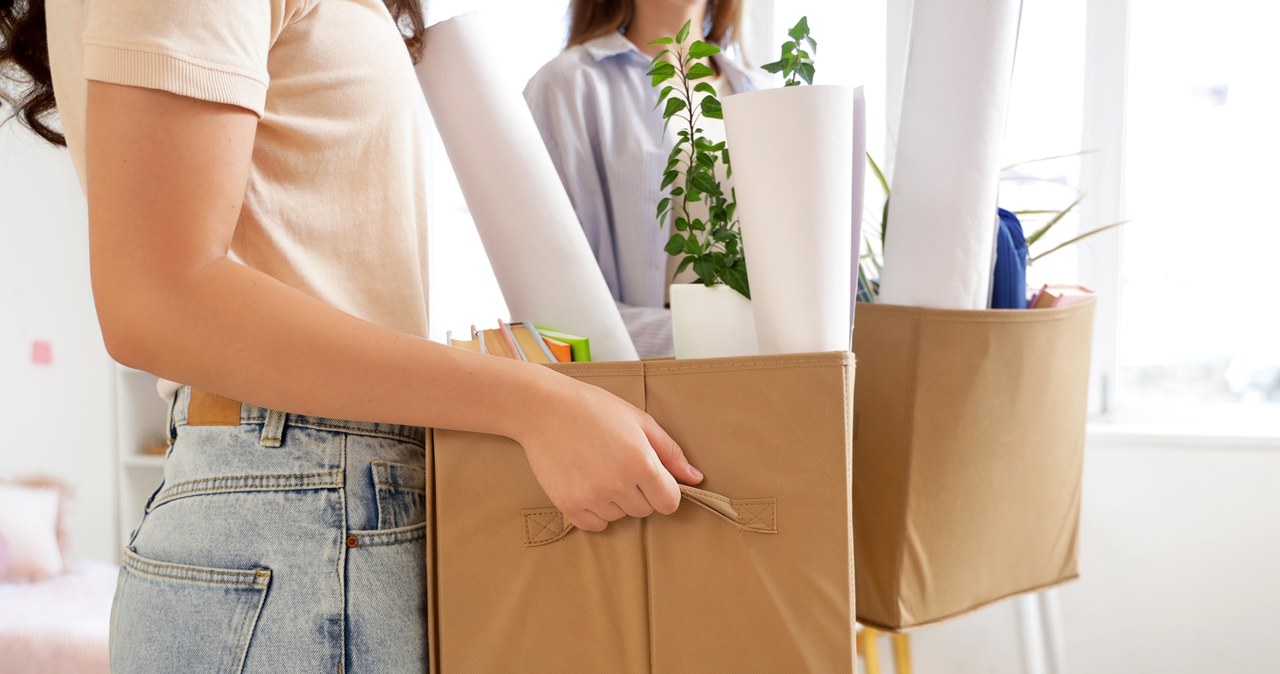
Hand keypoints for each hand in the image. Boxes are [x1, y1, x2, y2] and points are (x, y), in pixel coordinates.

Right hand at [516, 376, 702, 532]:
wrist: (543, 409)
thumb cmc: (594, 409)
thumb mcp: (639, 421)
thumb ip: (670, 453)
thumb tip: (696, 479)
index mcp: (641, 463)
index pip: (670, 503)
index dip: (664, 490)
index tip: (652, 478)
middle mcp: (617, 485)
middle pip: (645, 510)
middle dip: (639, 492)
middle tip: (619, 465)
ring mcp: (591, 498)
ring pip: (620, 517)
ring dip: (615, 501)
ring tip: (599, 469)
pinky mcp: (569, 506)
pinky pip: (595, 525)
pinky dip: (595, 511)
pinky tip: (587, 485)